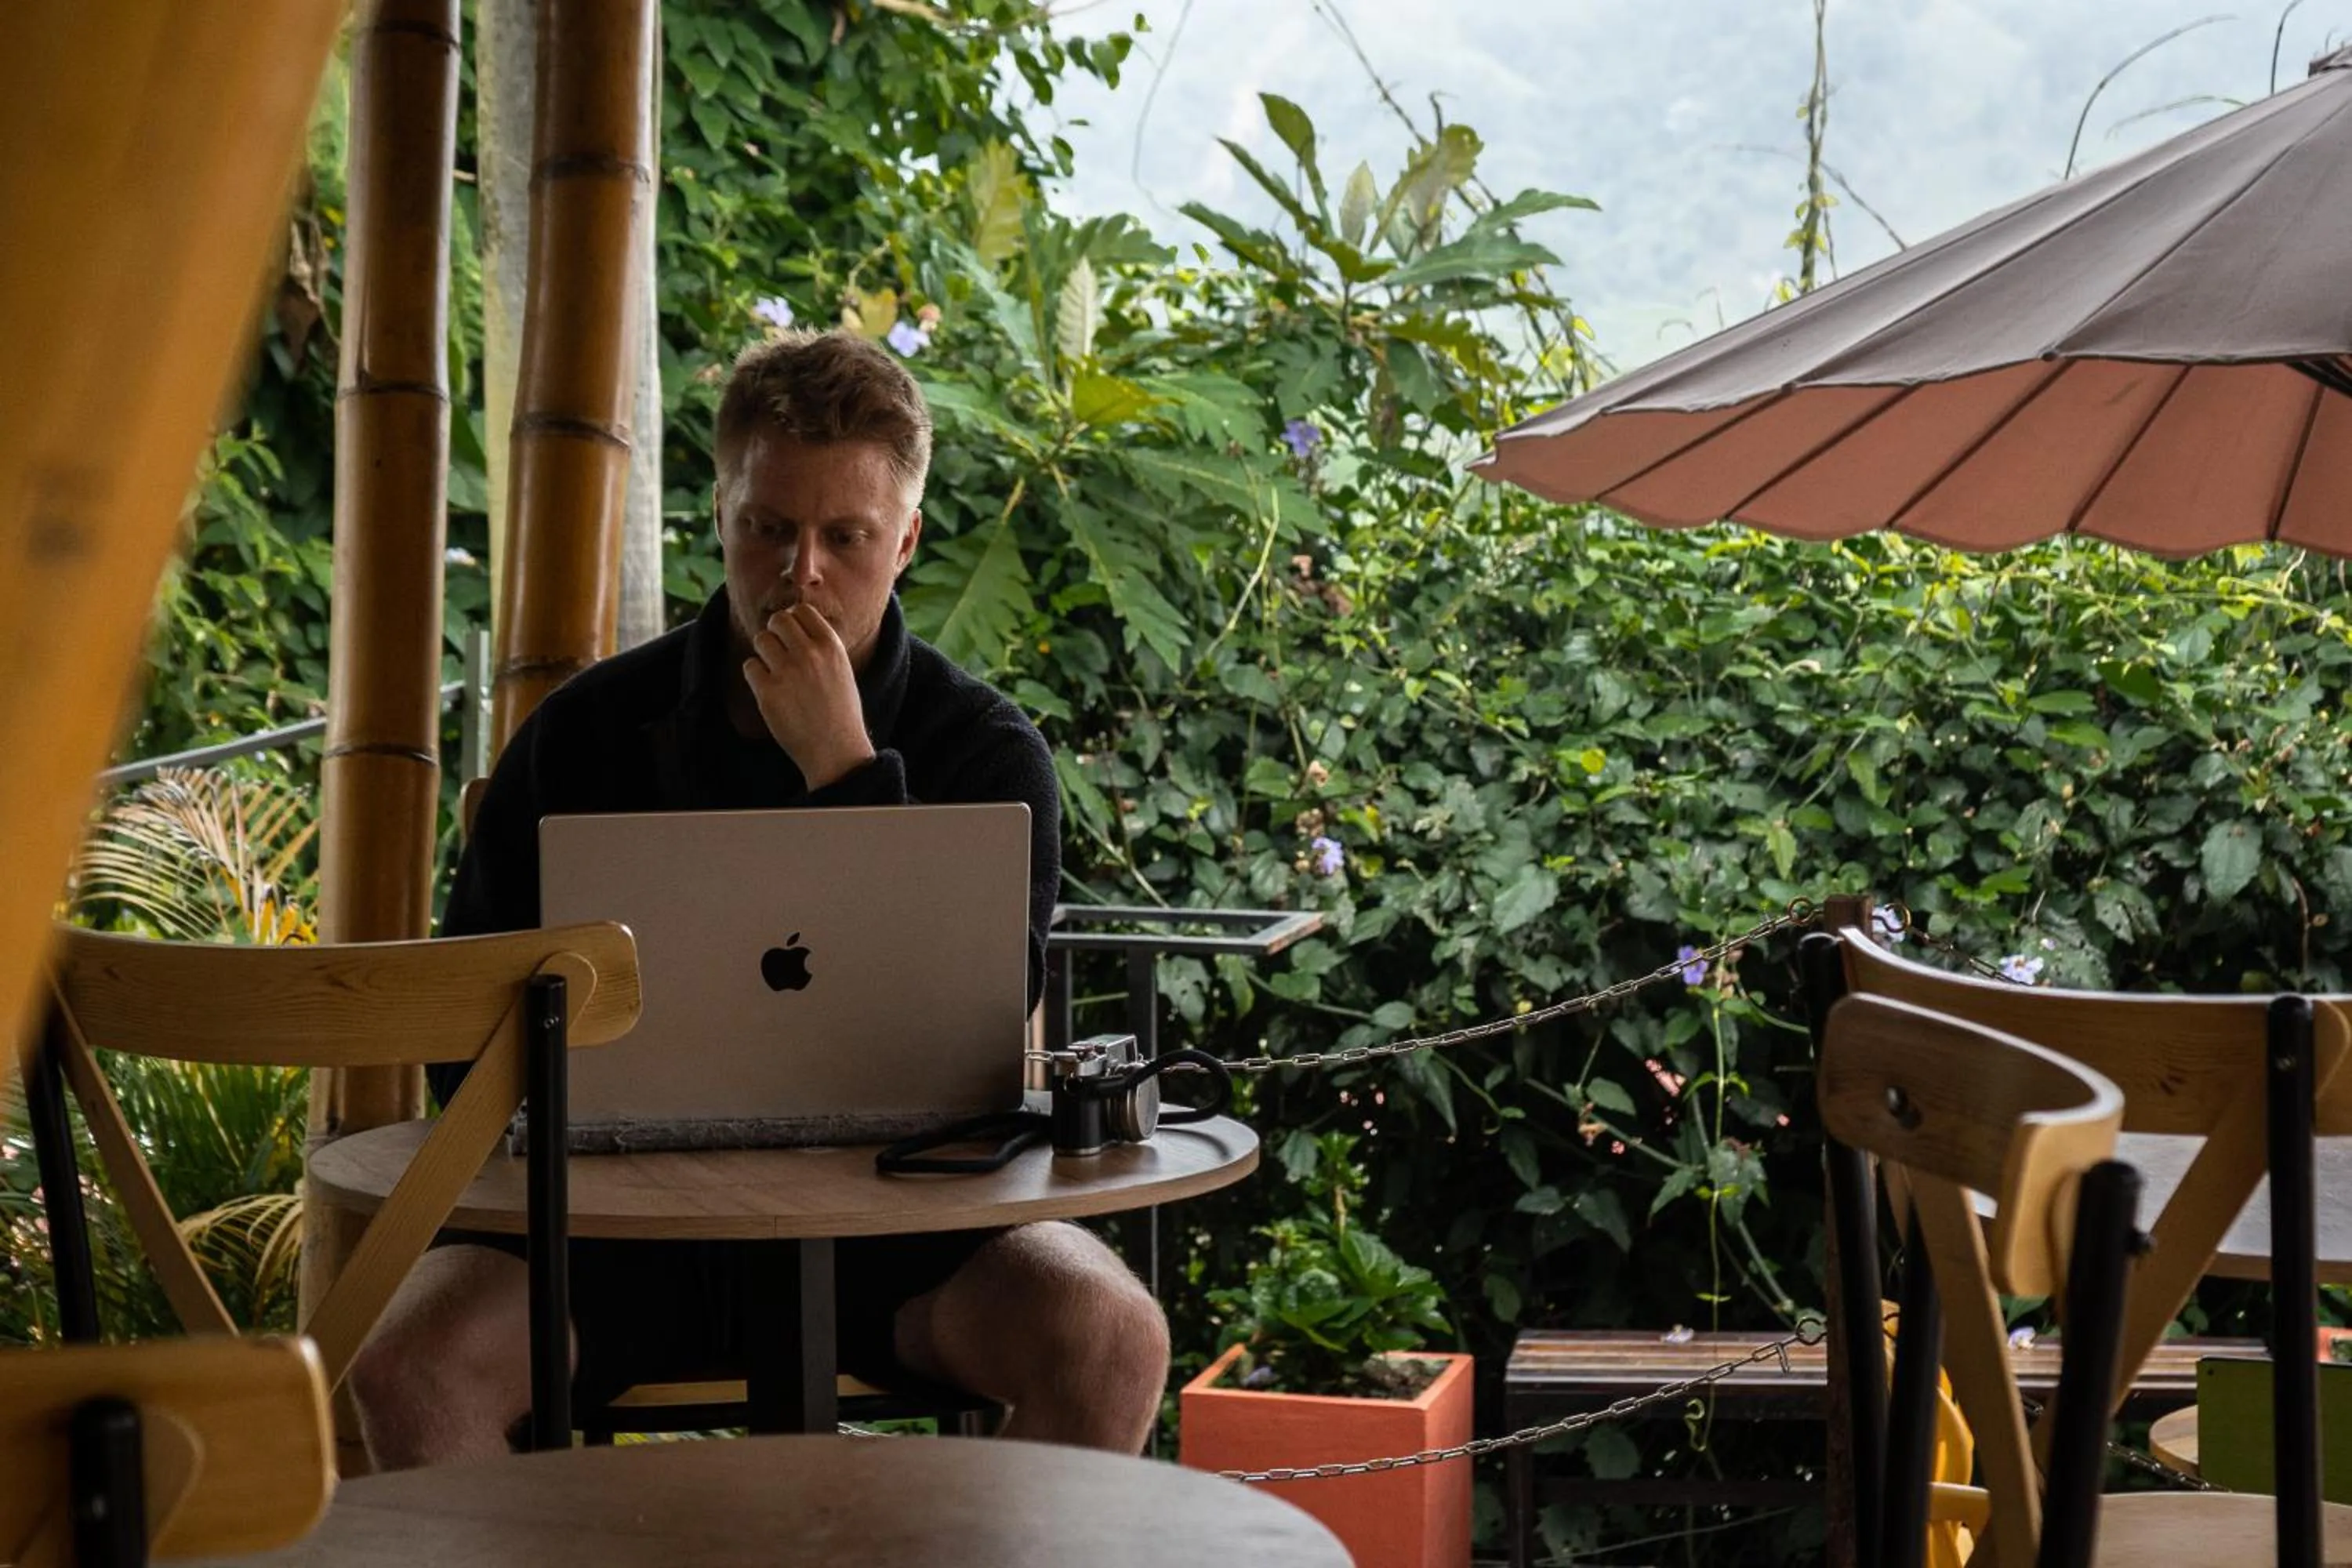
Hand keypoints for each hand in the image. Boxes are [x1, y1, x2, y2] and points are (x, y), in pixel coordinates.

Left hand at [742, 604, 874, 789]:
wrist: (836, 750)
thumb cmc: (840, 712)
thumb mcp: (841, 670)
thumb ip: (820, 646)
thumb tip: (791, 621)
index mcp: (831, 646)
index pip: (802, 611)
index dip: (793, 621)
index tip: (792, 637)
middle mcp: (810, 654)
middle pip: (778, 620)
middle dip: (775, 633)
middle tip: (778, 652)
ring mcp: (787, 672)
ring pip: (761, 640)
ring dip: (764, 653)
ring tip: (775, 673)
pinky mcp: (768, 692)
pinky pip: (750, 666)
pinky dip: (756, 676)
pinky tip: (770, 690)